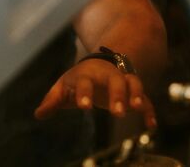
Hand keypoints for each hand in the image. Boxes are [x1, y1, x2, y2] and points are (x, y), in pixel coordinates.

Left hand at [34, 58, 156, 127]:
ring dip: (136, 95)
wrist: (99, 63)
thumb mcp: (63, 86)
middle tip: (118, 112)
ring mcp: (122, 80)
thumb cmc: (78, 79)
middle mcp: (108, 74)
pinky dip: (149, 110)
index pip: (85, 82)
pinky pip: (144, 98)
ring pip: (133, 83)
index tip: (85, 107)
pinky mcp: (132, 91)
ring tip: (137, 109)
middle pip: (115, 80)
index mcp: (87, 74)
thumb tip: (39, 113)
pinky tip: (151, 125)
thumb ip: (53, 100)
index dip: (84, 93)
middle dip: (118, 94)